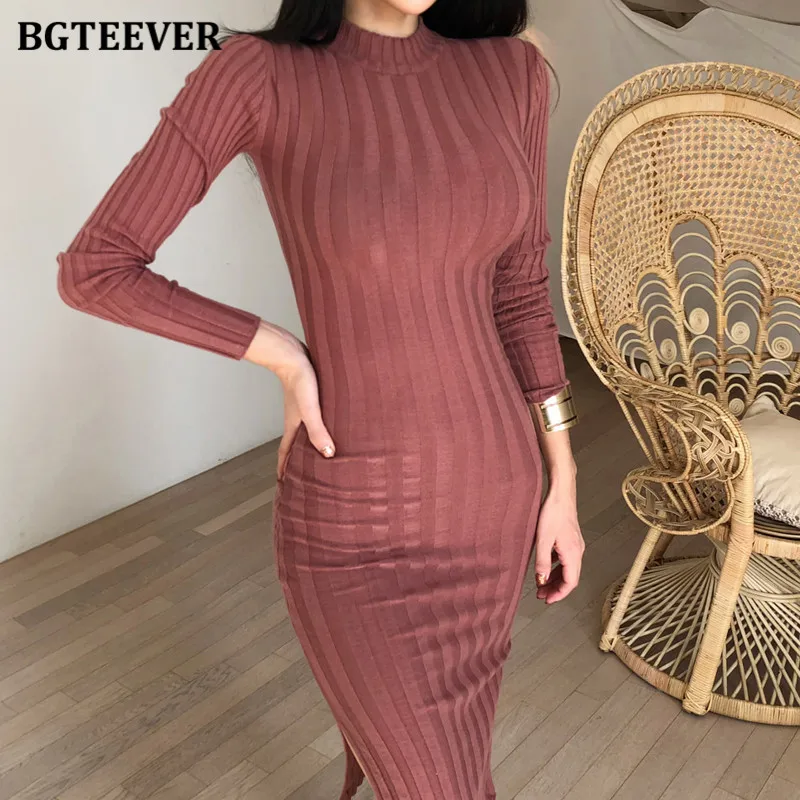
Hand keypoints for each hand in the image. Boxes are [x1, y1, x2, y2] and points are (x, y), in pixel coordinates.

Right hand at [243, 320, 335, 480]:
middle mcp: (297, 419)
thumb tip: (328, 455)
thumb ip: (318, 431)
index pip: (286, 453)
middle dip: (298, 460)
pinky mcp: (310, 395)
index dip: (284, 469)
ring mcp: (303, 407)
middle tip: (305, 474)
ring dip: (309, 441)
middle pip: (295, 444)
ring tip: (320, 452)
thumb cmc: (300, 380)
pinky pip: (314, 416)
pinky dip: (319, 424)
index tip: (282, 484)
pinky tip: (331, 422)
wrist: (291, 352)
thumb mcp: (310, 409)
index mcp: (293, 426)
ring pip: (306, 430)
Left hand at [533, 480, 583, 603]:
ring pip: (567, 569)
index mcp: (573, 554)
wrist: (561, 493)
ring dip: (555, 578)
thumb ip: (542, 562)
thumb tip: (541, 581)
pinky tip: (546, 566)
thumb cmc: (552, 513)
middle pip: (569, 578)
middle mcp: (578, 552)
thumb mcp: (543, 540)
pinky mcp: (571, 539)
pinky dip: (556, 567)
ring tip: (541, 584)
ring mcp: (575, 545)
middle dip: (555, 589)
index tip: (547, 601)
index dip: (559, 594)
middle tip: (541, 596)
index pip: (570, 583)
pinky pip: (565, 559)